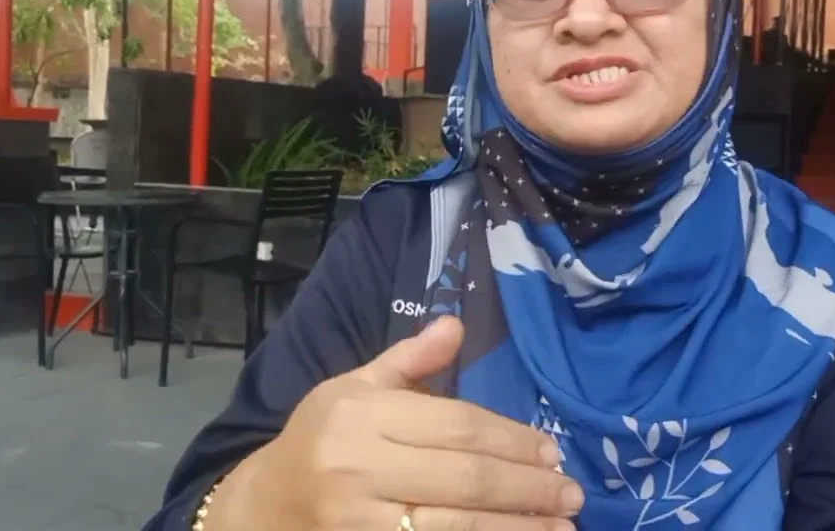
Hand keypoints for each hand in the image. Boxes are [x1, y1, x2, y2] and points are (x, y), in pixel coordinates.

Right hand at [208, 316, 582, 529]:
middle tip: (571, 493)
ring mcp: (361, 521)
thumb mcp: (353, 389)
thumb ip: (408, 362)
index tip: (551, 451)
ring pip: (456, 526)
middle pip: (464, 478)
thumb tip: (455, 324)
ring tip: (563, 529)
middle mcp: (359, 467)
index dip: (510, 440)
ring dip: (518, 529)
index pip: (455, 426)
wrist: (263, 508)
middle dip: (526, 488)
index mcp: (360, 415)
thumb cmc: (319, 440)